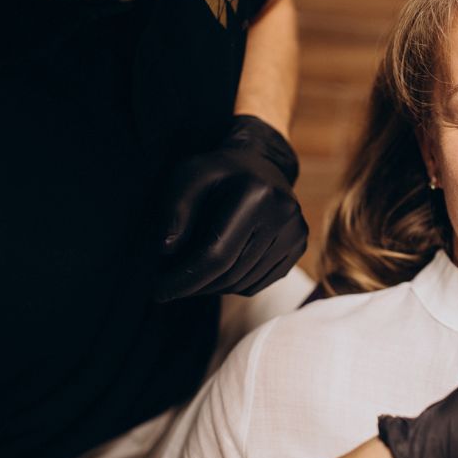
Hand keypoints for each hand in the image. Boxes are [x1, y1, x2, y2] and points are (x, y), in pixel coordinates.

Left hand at [155, 115, 307, 300]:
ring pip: (244, 283)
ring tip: (193, 271)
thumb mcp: (188, 176)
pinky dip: (233, 283)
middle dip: (195, 285)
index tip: (158, 291)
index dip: (185, 278)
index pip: (217, 254)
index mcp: (257, 194)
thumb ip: (174, 210)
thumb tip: (167, 251)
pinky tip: (220, 266)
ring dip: (212, 286)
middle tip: (169, 284)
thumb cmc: (218, 173)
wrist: (260, 165)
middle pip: (231, 274)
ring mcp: (296, 232)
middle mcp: (284, 214)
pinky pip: (259, 283)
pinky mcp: (299, 246)